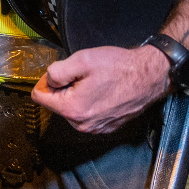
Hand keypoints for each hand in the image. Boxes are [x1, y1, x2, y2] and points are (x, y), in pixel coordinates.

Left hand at [31, 44, 170, 133]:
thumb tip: (47, 80)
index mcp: (73, 109)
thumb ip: (57, 71)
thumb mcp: (82, 60)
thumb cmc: (119, 68)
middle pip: (55, 103)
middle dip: (63, 88)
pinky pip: (85, 114)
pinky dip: (89, 102)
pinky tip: (102, 91)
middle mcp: (82, 124)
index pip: (39, 97)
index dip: (46, 81)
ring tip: (94, 83)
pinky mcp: (106, 127)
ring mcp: (95, 128)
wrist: (149, 77)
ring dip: (76, 95)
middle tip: (83, 76)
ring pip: (70, 108)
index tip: (61, 73)